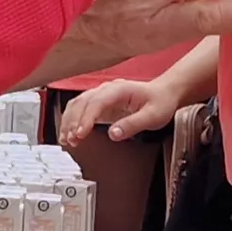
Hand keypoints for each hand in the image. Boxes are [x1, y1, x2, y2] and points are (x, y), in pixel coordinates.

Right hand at [60, 76, 182, 144]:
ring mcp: (101, 95)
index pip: (96, 103)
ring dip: (69, 121)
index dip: (86, 119)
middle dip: (73, 122)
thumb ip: (132, 125)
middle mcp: (107, 90)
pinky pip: (80, 109)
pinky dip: (72, 121)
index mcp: (119, 90)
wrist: (164, 94)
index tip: (81, 134)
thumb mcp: (152, 116)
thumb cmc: (159, 102)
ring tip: (67, 140)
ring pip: (77, 104)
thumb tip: (113, 133)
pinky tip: (69, 133)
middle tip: (72, 141)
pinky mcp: (100, 103)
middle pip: (82, 102)